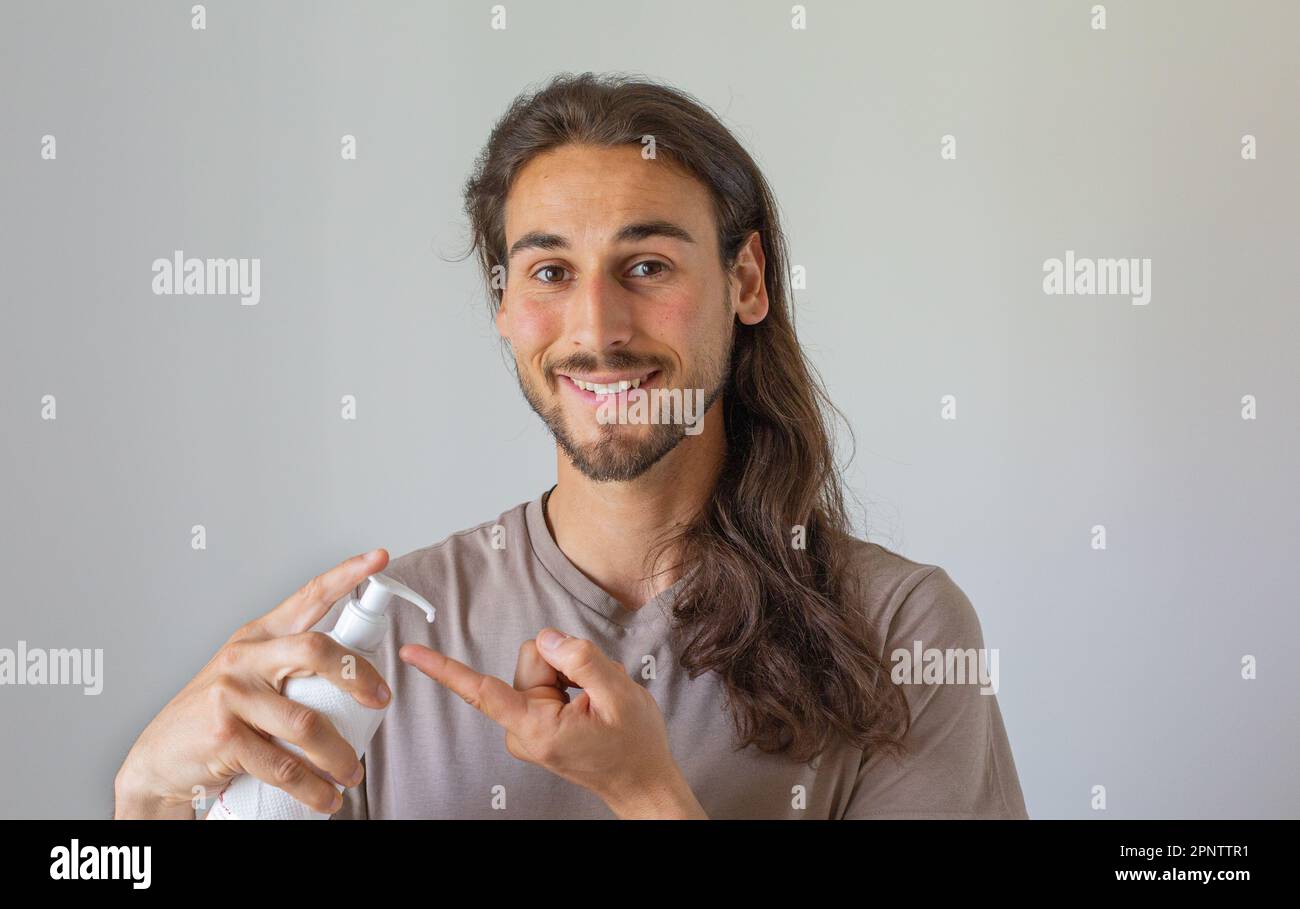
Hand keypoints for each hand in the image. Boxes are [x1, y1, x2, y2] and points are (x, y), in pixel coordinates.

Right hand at [113, 549, 392, 818]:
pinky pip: (284, 765)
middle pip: (316, 650)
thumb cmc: (216, 717)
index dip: (346, 575)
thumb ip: (292, 668)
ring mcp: (232, 695)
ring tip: (351, 773)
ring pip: (307, 722)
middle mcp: (244, 657)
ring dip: (339, 755)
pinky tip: (325, 797)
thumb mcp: (249, 678)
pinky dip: (312, 788)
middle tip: (382, 702)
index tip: (379, 558)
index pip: (308, 596)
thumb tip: (361, 677)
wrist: (158, 762)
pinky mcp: (225, 736)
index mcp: (258, 637)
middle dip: (358, 676)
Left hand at [399, 628, 706, 818]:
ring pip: (541, 665)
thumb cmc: (633, 747)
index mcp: (537, 728)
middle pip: (531, 659)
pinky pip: (548, 677)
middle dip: (565, 663)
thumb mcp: (619, 696)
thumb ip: (582, 660)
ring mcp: (527, 723)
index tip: (410, 654)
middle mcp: (522, 727)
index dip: (444, 669)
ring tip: (594, 701)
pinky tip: (587, 703)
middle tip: (594, 692)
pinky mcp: (534, 717)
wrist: (641, 780)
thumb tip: (548, 637)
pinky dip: (570, 681)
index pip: (481, 691)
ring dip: (571, 673)